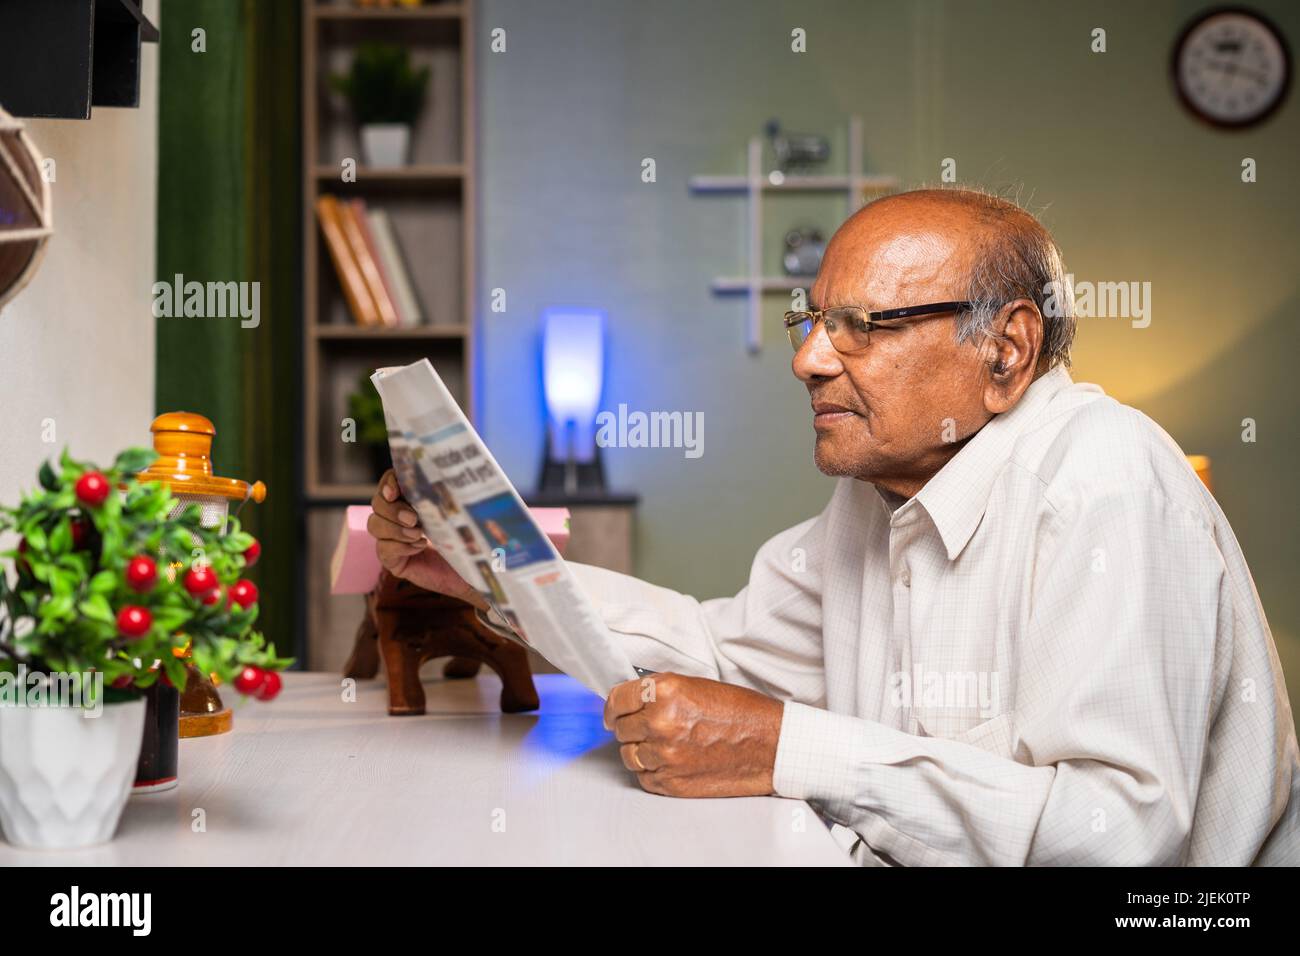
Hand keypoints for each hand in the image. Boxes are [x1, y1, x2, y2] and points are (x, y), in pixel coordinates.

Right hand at [367, 469, 485, 609]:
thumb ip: (443, 496)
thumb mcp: (456, 513)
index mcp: (411, 499)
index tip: (395, 492)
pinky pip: (383, 549)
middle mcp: (397, 516)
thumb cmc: (467, 539)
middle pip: (377, 504)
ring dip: (395, 529)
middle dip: (393, 510)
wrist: (472, 570)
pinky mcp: (393, 559)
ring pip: (375, 525)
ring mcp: (392, 538)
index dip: (388, 483)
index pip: (388, 482)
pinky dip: (399, 546)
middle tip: (414, 518)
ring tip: (418, 534)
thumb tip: (445, 479)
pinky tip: (419, 547)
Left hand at [603, 673, 783, 797]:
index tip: (613, 712)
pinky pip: (644, 777)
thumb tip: (631, 701)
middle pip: (621, 728)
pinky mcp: (672, 783)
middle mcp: (661, 723)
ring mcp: (665, 756)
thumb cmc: (741, 712)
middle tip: (648, 727)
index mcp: (666, 692)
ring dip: (640, 749)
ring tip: (663, 745)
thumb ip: (660, 693)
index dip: (613, 706)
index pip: (617, 699)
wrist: (770, 745)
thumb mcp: (696, 686)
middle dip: (630, 727)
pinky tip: (672, 761)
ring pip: (629, 755)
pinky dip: (652, 770)